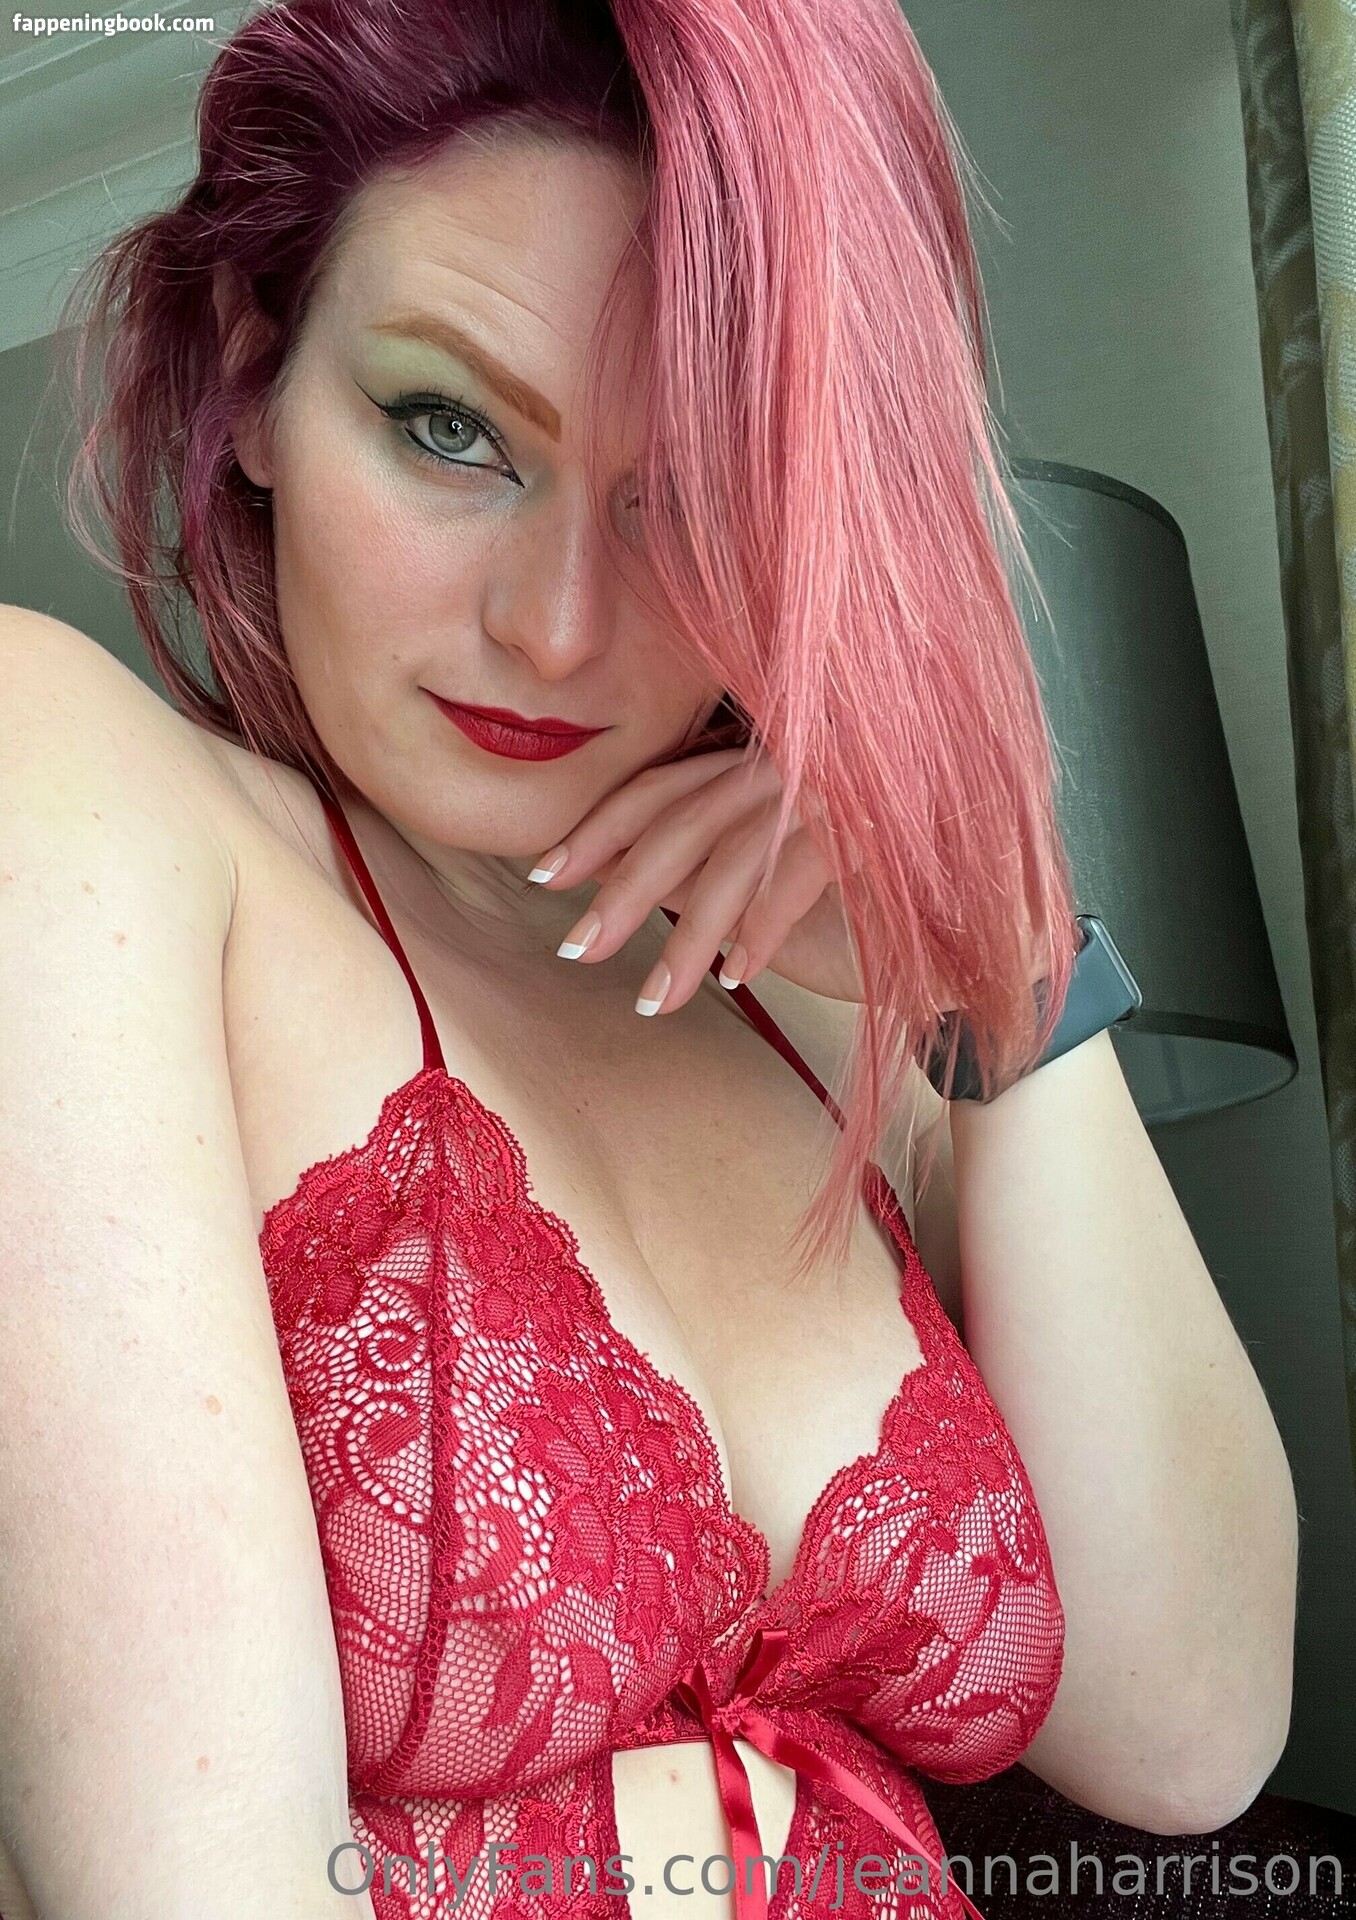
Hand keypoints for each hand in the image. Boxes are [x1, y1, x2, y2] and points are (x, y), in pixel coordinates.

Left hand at [528, 747, 864, 1013]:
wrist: (975, 934)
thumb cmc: (868, 911)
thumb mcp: (769, 889)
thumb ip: (708, 872)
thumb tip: (632, 887)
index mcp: (762, 763)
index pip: (662, 786)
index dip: (598, 830)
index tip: (546, 876)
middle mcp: (791, 763)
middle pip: (679, 821)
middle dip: (617, 889)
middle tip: (577, 946)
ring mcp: (831, 790)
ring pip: (729, 860)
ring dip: (685, 940)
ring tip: (655, 999)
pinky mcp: (869, 828)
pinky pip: (791, 880)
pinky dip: (758, 933)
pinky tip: (736, 979)